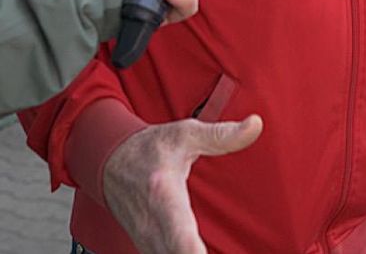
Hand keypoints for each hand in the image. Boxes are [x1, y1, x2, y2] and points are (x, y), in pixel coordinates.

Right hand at [103, 115, 263, 253]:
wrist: (110, 162)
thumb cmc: (149, 148)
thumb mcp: (185, 133)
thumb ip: (221, 135)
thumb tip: (255, 125)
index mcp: (163, 194)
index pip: (180, 235)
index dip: (193, 253)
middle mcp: (152, 225)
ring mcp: (148, 242)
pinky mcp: (149, 250)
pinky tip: (200, 253)